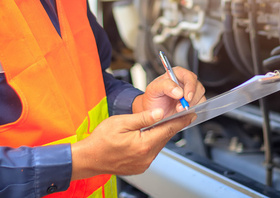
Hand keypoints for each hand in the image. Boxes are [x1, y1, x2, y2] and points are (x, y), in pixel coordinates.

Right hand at [70, 109, 195, 178]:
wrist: (88, 159)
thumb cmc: (100, 141)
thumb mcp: (121, 123)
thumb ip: (143, 118)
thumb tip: (160, 113)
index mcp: (144, 144)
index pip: (168, 130)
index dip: (181, 121)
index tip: (191, 115)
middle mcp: (146, 157)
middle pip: (164, 138)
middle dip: (170, 126)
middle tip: (177, 115)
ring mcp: (143, 164)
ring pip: (158, 145)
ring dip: (160, 134)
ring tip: (159, 124)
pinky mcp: (139, 167)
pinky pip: (151, 152)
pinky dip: (151, 143)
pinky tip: (146, 136)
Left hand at [133, 67, 205, 117]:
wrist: (153, 113)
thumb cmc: (153, 99)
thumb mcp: (153, 90)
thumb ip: (165, 86)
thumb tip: (179, 91)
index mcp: (176, 74)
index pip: (188, 76)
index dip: (189, 86)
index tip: (186, 97)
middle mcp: (185, 82)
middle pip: (197, 86)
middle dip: (191, 99)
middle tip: (180, 107)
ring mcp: (190, 93)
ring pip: (201, 96)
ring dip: (192, 105)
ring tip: (178, 110)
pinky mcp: (194, 103)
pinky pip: (201, 105)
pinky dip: (194, 110)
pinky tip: (184, 112)